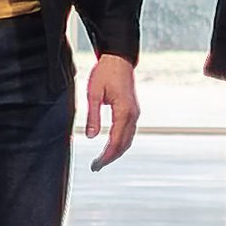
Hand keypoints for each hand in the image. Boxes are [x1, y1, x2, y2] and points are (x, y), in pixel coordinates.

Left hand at [85, 51, 138, 168]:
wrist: (119, 58)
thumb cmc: (105, 73)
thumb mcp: (94, 94)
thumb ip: (92, 116)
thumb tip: (91, 137)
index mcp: (124, 111)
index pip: (116, 141)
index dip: (106, 155)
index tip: (96, 165)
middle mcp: (133, 114)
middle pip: (124, 144)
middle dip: (111, 157)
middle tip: (96, 167)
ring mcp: (135, 112)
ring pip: (128, 139)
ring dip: (116, 151)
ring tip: (102, 160)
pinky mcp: (132, 110)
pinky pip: (129, 132)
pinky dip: (121, 142)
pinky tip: (111, 146)